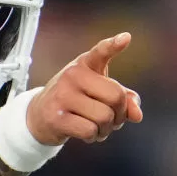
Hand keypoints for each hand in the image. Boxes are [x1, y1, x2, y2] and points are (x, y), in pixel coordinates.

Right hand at [26, 32, 143, 145]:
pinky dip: (93, 136)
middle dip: (120, 113)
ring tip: (97, 126)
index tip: (126, 38)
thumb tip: (137, 115)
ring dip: (107, 129)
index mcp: (84, 64)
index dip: (113, 45)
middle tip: (112, 118)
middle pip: (116, 96)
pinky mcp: (56, 117)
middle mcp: (73, 75)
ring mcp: (63, 96)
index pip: (100, 52)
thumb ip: (124, 99)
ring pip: (105, 117)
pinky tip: (86, 133)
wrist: (39, 116)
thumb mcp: (99, 93)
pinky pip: (90, 130)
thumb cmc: (76, 101)